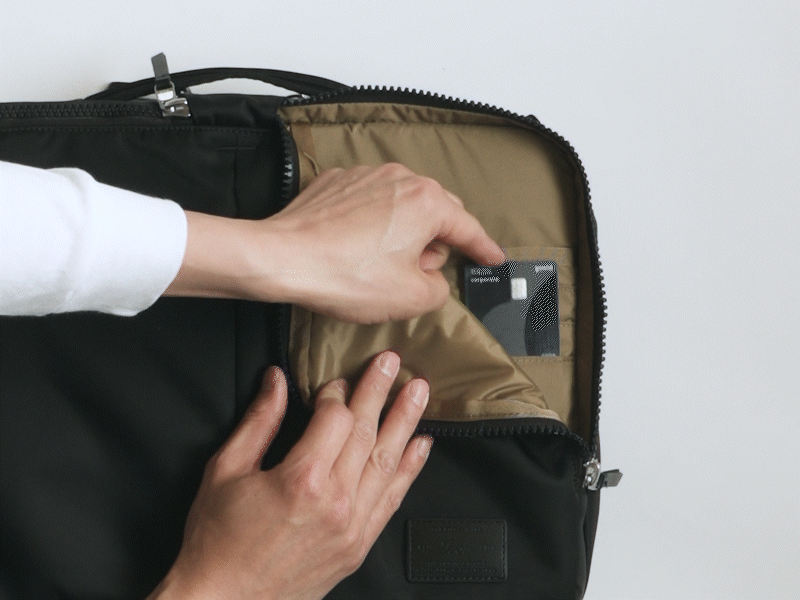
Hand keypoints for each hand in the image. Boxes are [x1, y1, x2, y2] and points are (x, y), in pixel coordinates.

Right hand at [147, 350, 431, 599]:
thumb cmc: (218, 540)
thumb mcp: (225, 471)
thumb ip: (258, 421)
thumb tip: (275, 380)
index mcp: (301, 479)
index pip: (334, 419)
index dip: (336, 393)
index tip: (335, 380)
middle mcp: (335, 501)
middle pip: (365, 432)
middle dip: (380, 391)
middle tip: (394, 361)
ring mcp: (352, 525)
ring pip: (387, 461)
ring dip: (405, 421)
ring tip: (419, 390)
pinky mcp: (359, 544)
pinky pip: (392, 499)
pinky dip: (409, 469)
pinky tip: (421, 445)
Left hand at [166, 164, 504, 322]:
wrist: (281, 258)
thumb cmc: (344, 275)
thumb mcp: (411, 298)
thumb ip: (439, 289)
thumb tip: (433, 279)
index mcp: (426, 201)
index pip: (468, 228)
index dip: (483, 249)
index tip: (492, 257)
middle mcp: (400, 178)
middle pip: (435, 212)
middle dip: (435, 243)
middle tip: (423, 274)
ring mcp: (365, 175)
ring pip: (401, 205)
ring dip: (402, 233)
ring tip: (381, 265)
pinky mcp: (336, 182)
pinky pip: (369, 201)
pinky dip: (372, 223)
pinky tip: (356, 248)